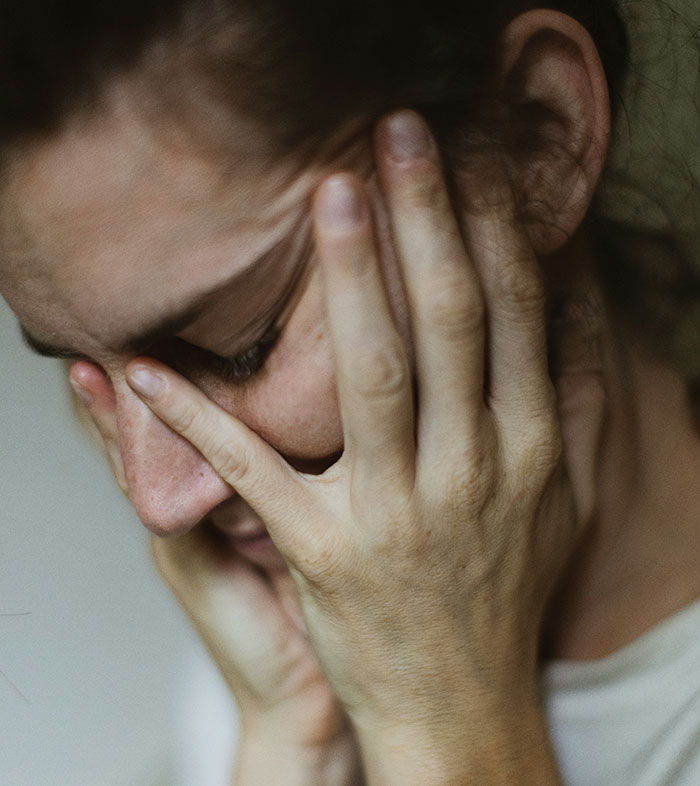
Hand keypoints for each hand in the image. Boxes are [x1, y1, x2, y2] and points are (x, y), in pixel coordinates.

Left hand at [126, 110, 604, 784]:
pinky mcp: (323, 553)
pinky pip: (255, 471)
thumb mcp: (568, 502)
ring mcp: (395, 514)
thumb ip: (578, 406)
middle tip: (399, 135)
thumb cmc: (506, 594)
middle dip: (426, 219)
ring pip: (373, 374)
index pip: (511, 316)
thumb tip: (577, 312)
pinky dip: (197, 418)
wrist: (460, 703)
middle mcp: (470, 472)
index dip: (489, 229)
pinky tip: (149, 367)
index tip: (467, 160)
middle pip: (449, 322)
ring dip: (349, 279)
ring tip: (331, 196)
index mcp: (528, 451)